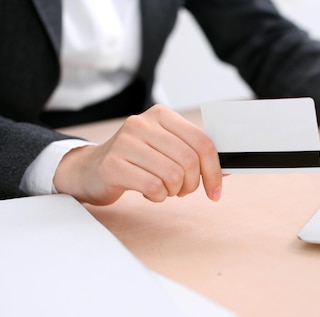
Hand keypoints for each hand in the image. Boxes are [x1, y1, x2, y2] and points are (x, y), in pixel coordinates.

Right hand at [53, 104, 222, 205]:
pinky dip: (157, 196)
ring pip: (173, 176)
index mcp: (161, 115)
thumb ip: (195, 156)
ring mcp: (125, 142)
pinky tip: (148, 192)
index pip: (202, 142)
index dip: (215, 170)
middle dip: (192, 184)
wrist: (89, 169)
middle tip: (182, 190)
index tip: (215, 191)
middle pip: (190, 161)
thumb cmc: (135, 161)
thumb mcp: (166, 150)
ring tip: (163, 189)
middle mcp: (142, 123)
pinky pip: (153, 187)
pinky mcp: (113, 165)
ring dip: (173, 191)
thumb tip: (229, 169)